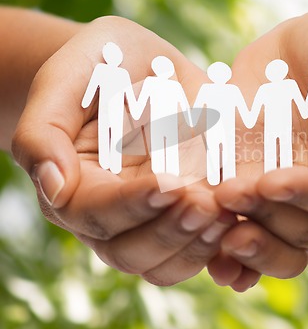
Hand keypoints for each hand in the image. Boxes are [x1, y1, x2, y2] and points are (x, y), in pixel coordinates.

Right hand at [12, 16, 235, 285]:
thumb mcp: (65, 80)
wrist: (140, 65)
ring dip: (197, 246)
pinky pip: (197, 251)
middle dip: (170, 231)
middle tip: (207, 204)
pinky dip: (220, 247)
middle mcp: (108, 215)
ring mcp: (147, 220)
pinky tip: (242, 223)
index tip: (171, 183)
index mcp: (73, 186)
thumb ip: (43, 132)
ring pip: (164, 263)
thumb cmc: (99, 66)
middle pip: (130, 251)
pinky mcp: (182, 214)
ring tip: (228, 214)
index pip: (96, 212)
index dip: (132, 204)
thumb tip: (52, 187)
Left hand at [208, 7, 307, 288]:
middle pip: (299, 227)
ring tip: (204, 224)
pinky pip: (235, 222)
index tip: (272, 181)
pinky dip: (217, 241)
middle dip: (262, 214)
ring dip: (237, 240)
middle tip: (227, 193)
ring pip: (266, 235)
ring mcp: (282, 193)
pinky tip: (199, 243)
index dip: (307, 193)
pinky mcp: (247, 182)